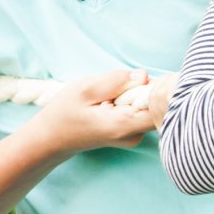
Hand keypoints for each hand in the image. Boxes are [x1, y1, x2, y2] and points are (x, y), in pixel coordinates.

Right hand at [29, 68, 168, 153]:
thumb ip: (116, 81)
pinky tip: (111, 103)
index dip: (158, 89)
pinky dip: (130, 101)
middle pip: (156, 105)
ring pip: (147, 106)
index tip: (141, 80)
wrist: (53, 138)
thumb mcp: (85, 89)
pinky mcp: (131, 133)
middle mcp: (134, 135)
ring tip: (110, 96)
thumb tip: (145, 76)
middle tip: (120, 86)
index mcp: (124, 125)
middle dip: (145, 89)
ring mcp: (134, 136)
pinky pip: (141, 110)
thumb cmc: (65, 113)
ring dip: (135, 94)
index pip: (161, 107)